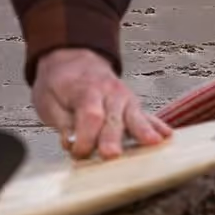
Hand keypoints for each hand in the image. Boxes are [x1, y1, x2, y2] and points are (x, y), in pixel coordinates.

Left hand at [32, 47, 170, 160]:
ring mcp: (125, 98)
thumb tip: (70, 142)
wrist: (73, 59)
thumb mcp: (48, 100)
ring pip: (134, 116)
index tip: (77, 153)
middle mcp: (109, 92)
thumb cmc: (60, 84)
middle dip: (113, 137)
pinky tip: (167, 135)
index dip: (85, 137)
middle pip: (113, 117)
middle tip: (111, 155)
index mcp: (85, 89)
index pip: (90, 115)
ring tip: (153, 142)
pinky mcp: (132, 106)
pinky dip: (156, 125)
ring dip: (143, 130)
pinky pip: (146, 116)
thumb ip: (61, 122)